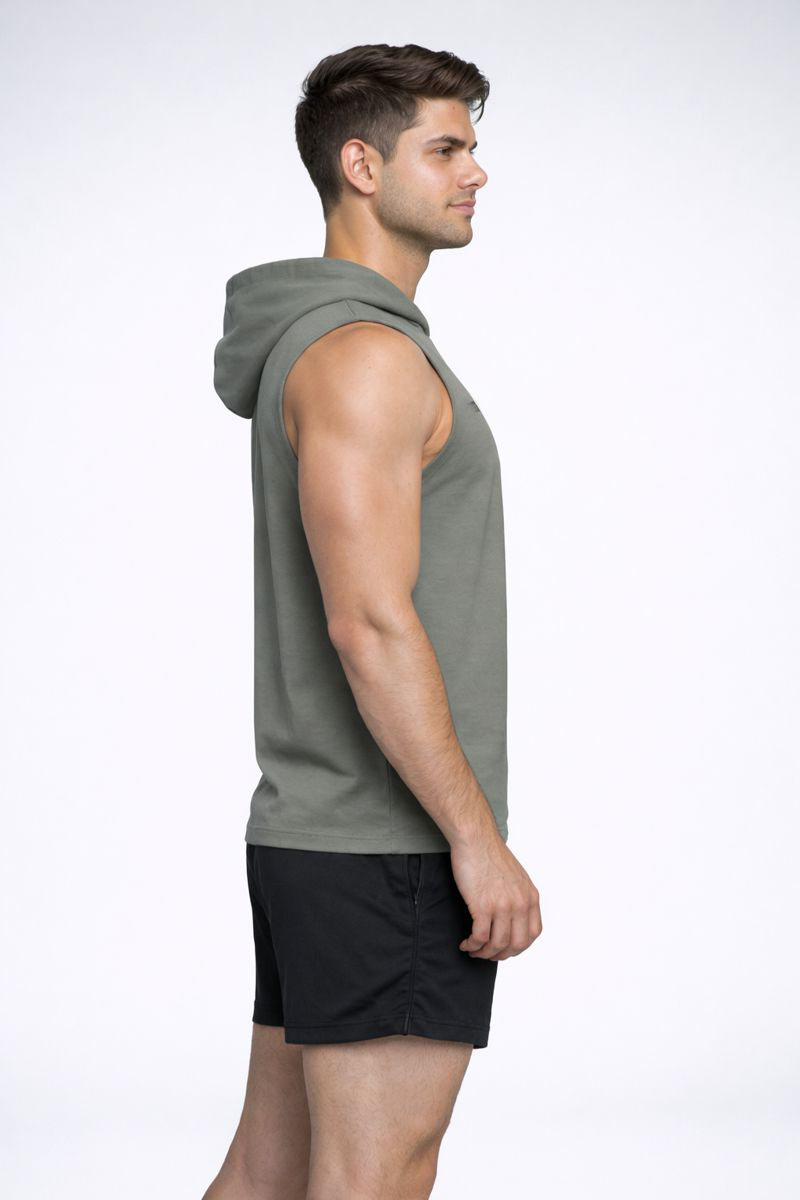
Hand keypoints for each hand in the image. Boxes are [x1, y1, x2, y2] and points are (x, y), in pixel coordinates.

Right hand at [450, 832, 541, 960]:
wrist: (475, 838)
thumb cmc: (490, 854)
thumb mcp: (516, 876)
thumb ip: (519, 896)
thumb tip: (512, 916)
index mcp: (530, 896)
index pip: (533, 933)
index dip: (519, 946)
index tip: (506, 948)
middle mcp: (520, 903)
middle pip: (517, 944)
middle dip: (501, 954)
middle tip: (488, 954)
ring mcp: (503, 906)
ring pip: (498, 944)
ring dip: (484, 953)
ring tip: (474, 950)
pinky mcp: (483, 906)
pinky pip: (480, 937)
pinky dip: (472, 945)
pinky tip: (466, 943)